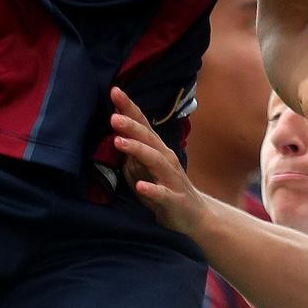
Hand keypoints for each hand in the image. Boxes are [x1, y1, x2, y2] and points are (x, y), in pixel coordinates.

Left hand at [109, 88, 209, 235]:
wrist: (194, 216)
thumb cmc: (164, 190)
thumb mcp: (143, 172)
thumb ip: (130, 157)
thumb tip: (115, 139)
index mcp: (157, 150)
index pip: (142, 125)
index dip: (129, 108)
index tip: (114, 91)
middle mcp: (166, 158)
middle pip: (148, 138)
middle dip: (131, 125)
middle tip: (113, 116)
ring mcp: (171, 178)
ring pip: (155, 160)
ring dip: (137, 150)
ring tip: (119, 142)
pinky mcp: (174, 199)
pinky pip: (162, 194)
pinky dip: (152, 189)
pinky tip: (141, 187)